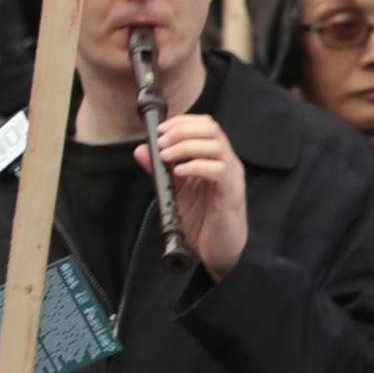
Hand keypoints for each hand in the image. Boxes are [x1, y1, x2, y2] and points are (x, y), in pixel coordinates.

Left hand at [141, 114, 246, 278]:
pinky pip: (218, 170)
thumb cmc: (201, 220)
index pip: (205, 125)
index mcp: (215, 158)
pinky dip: (196, 166)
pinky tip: (179, 172)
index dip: (182, 122)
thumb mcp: (175, 190)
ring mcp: (231, 177)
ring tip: (166, 157)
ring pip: (216, 145)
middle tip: (161, 143)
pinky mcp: (231, 194)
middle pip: (211, 129)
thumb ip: (160, 170)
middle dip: (181, 131)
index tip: (159, 130)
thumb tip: (141, 149)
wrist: (217, 250)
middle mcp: (227, 162)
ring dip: (186, 146)